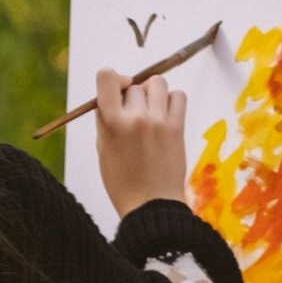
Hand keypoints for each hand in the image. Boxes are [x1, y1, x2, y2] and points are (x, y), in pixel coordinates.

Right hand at [93, 67, 190, 216]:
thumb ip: (106, 119)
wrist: (151, 205)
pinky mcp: (177, 128)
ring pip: (157, 83)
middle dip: (133, 97)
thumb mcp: (103, 149)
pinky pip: (178, 95)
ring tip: (152, 113)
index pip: (106, 76)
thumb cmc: (123, 181)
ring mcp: (158, 121)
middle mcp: (134, 118)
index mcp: (110, 123)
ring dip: (153, 93)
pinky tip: (166, 116)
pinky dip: (172, 101)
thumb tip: (116, 92)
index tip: (118, 89)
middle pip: (134, 85)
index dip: (112, 78)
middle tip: (134, 118)